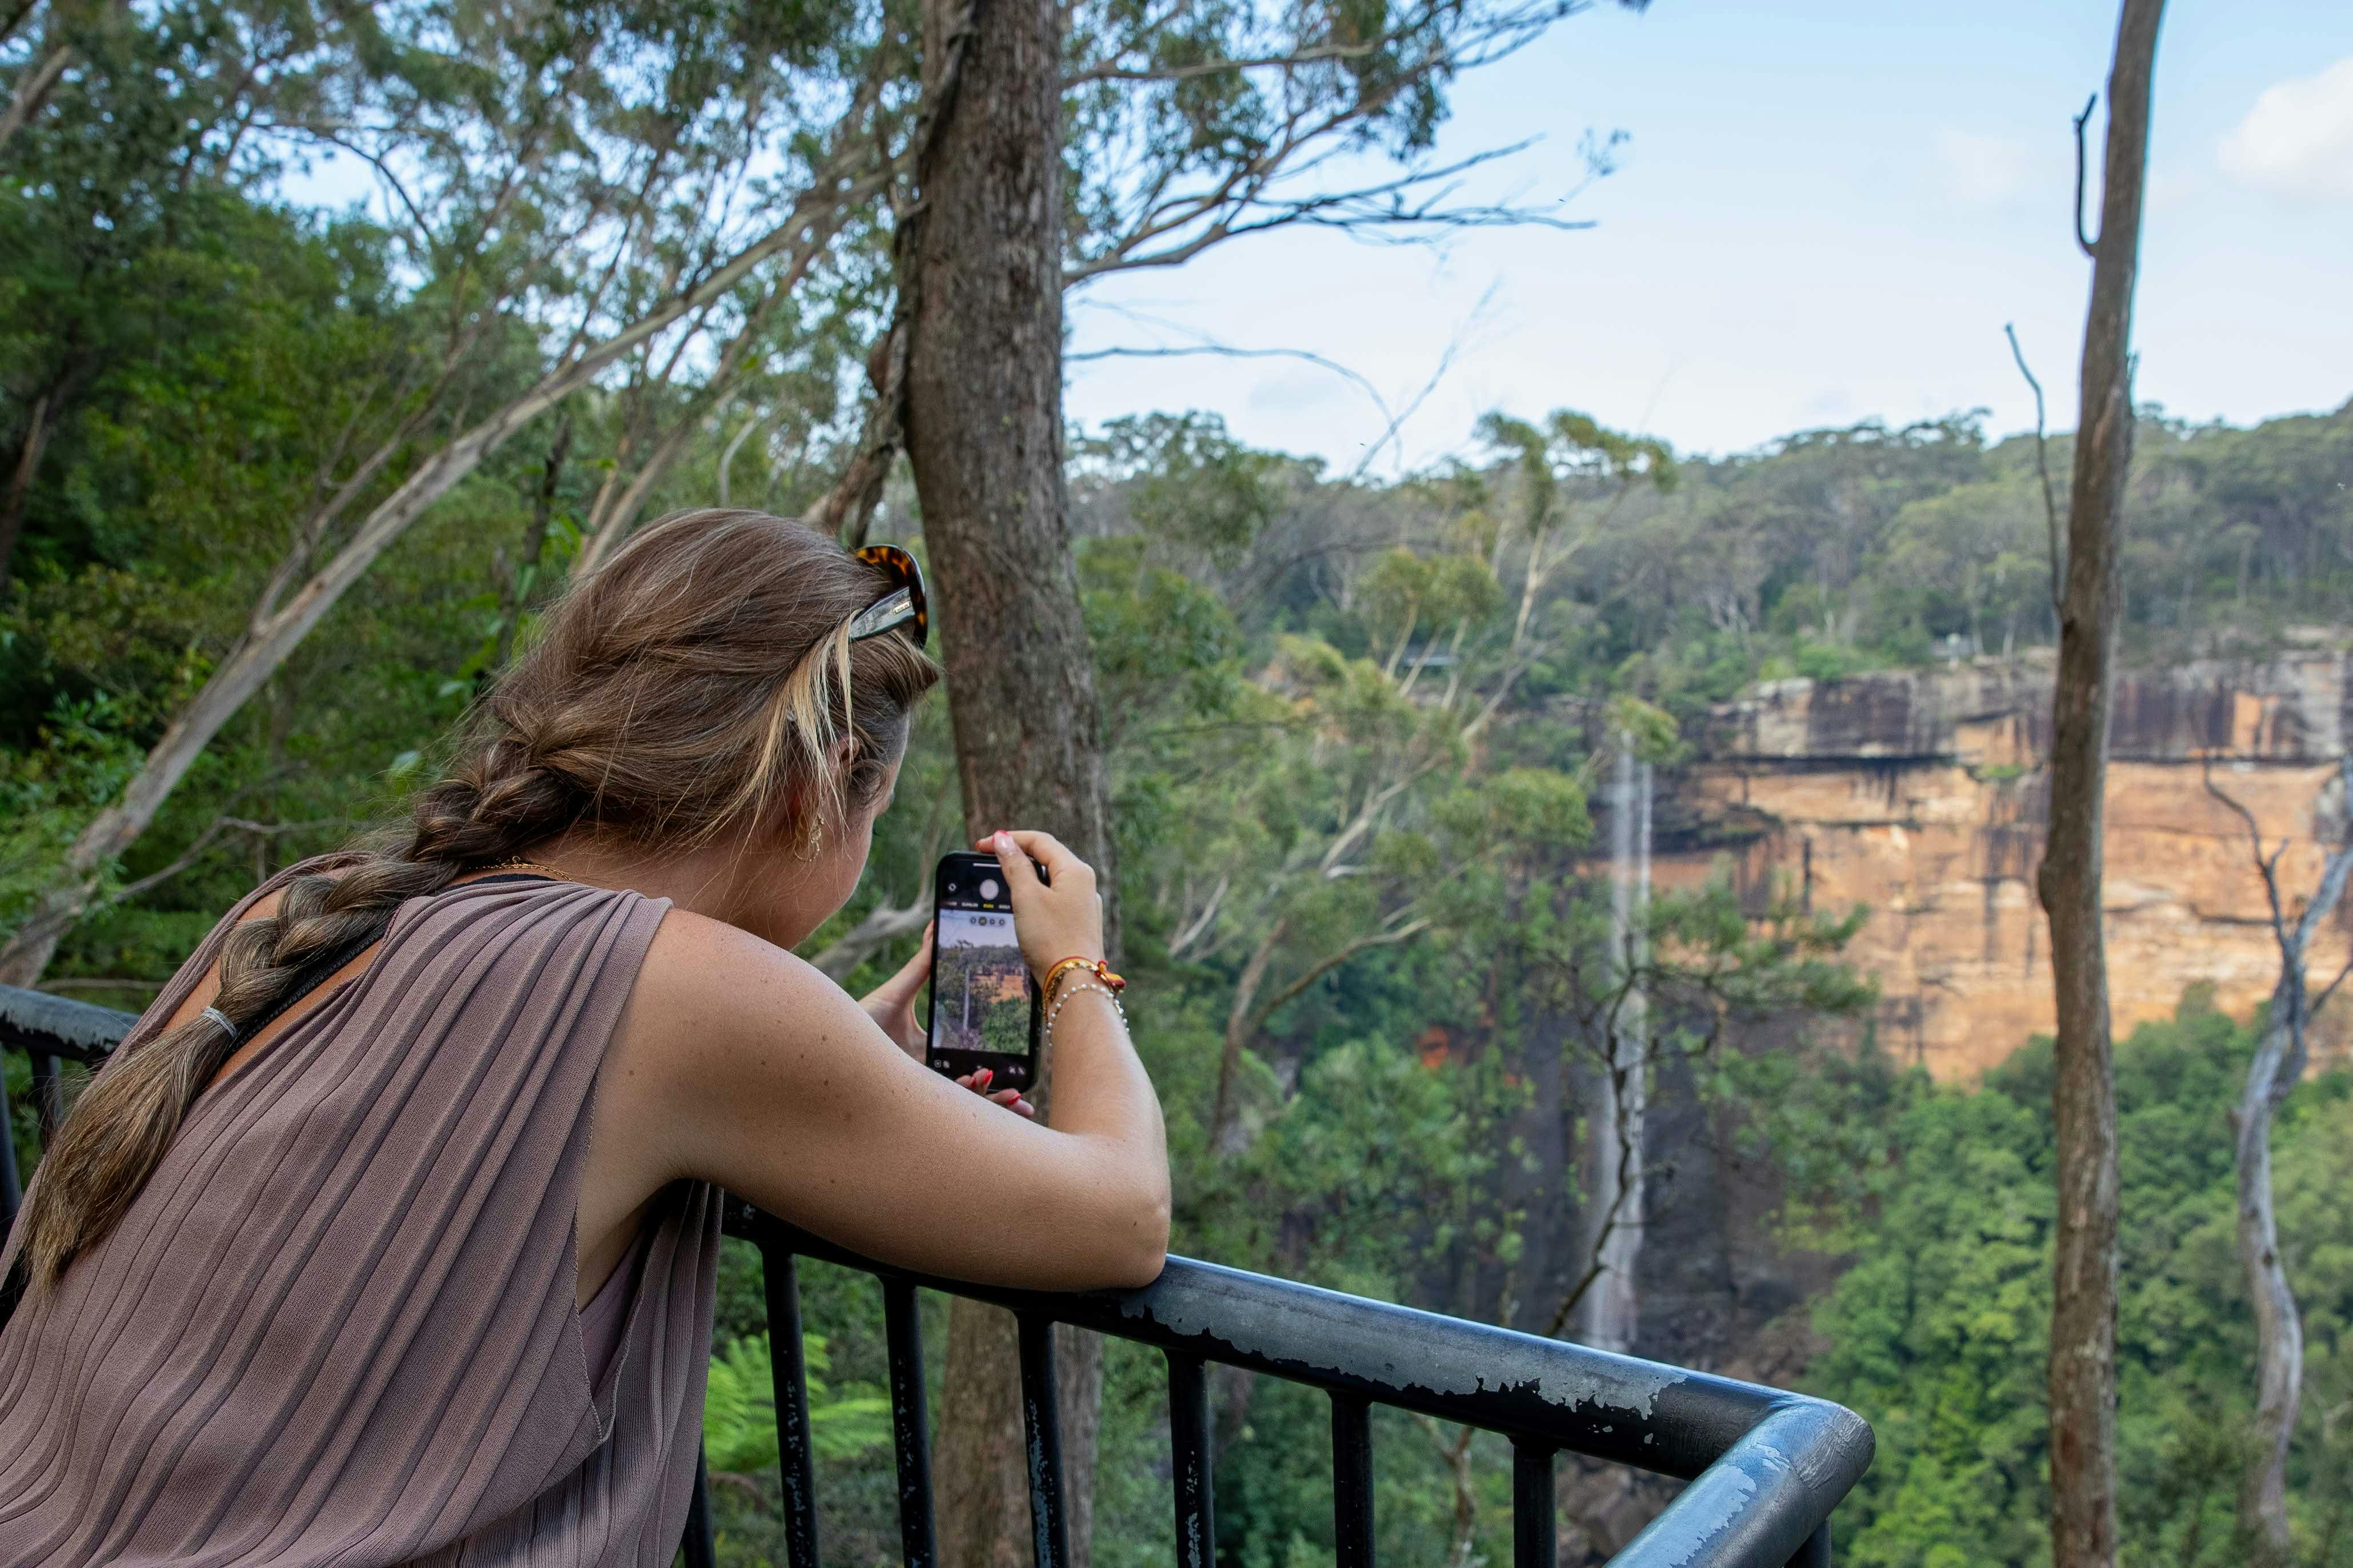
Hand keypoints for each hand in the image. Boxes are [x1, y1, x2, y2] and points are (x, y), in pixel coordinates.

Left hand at [860, 922, 1034, 1117]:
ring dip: (992, 1100)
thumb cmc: (862, 1015)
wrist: (831, 1035)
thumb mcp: (900, 990)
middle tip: (1027, 1101)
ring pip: (963, 1100)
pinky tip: (983, 1085)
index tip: (1019, 1074)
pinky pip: (946, 1103)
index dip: (993, 1072)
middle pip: (970, 1087)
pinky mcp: (910, 1097)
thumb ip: (923, 964)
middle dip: (1001, 1098)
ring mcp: (919, 1089)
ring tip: (1016, 1099)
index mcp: (928, 1054)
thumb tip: (935, 927)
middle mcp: (926, 1075)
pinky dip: (969, 1096)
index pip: (967, 1063)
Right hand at [973, 828, 1102, 980]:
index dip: (1008, 839)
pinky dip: (1034, 896)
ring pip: (1050, 880)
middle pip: (1047, 857)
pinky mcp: (1078, 924)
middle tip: (989, 860)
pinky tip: (1021, 907)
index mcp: (1076, 870)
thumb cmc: (1052, 940)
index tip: (982, 845)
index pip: (1039, 841)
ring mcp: (1083, 905)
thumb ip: (1014, 865)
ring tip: (1001, 882)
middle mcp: (1084, 884)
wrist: (1074, 985)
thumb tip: (1003, 840)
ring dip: (1025, 876)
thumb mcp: (1026, 897)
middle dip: (1017, 855)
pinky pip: (1054, 899)